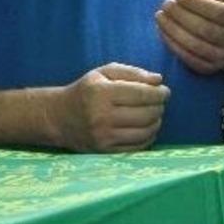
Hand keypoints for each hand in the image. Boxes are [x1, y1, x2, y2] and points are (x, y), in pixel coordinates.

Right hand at [48, 63, 168, 150]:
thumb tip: (159, 80)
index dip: (159, 93)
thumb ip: (133, 72)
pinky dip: (149, 136)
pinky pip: (139, 146)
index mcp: (101, 93)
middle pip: (147, 114)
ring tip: (153, 114)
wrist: (59, 117)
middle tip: (159, 102)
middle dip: (159, 106)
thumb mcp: (104, 72)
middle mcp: (101, 116)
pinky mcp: (105, 151)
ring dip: (156, 121)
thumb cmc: (87, 90)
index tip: (164, 91)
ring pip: (146, 131)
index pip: (142, 94)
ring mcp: (103, 136)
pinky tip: (146, 127)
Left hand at [156, 0, 223, 74]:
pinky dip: (172, 45)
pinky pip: (188, 59)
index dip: (195, 3)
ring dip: (173, 30)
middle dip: (181, 16)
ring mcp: (223, 57)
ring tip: (160, 16)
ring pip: (195, 46)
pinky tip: (163, 31)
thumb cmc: (222, 10)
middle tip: (166, 5)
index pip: (217, 12)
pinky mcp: (210, 68)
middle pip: (205, 30)